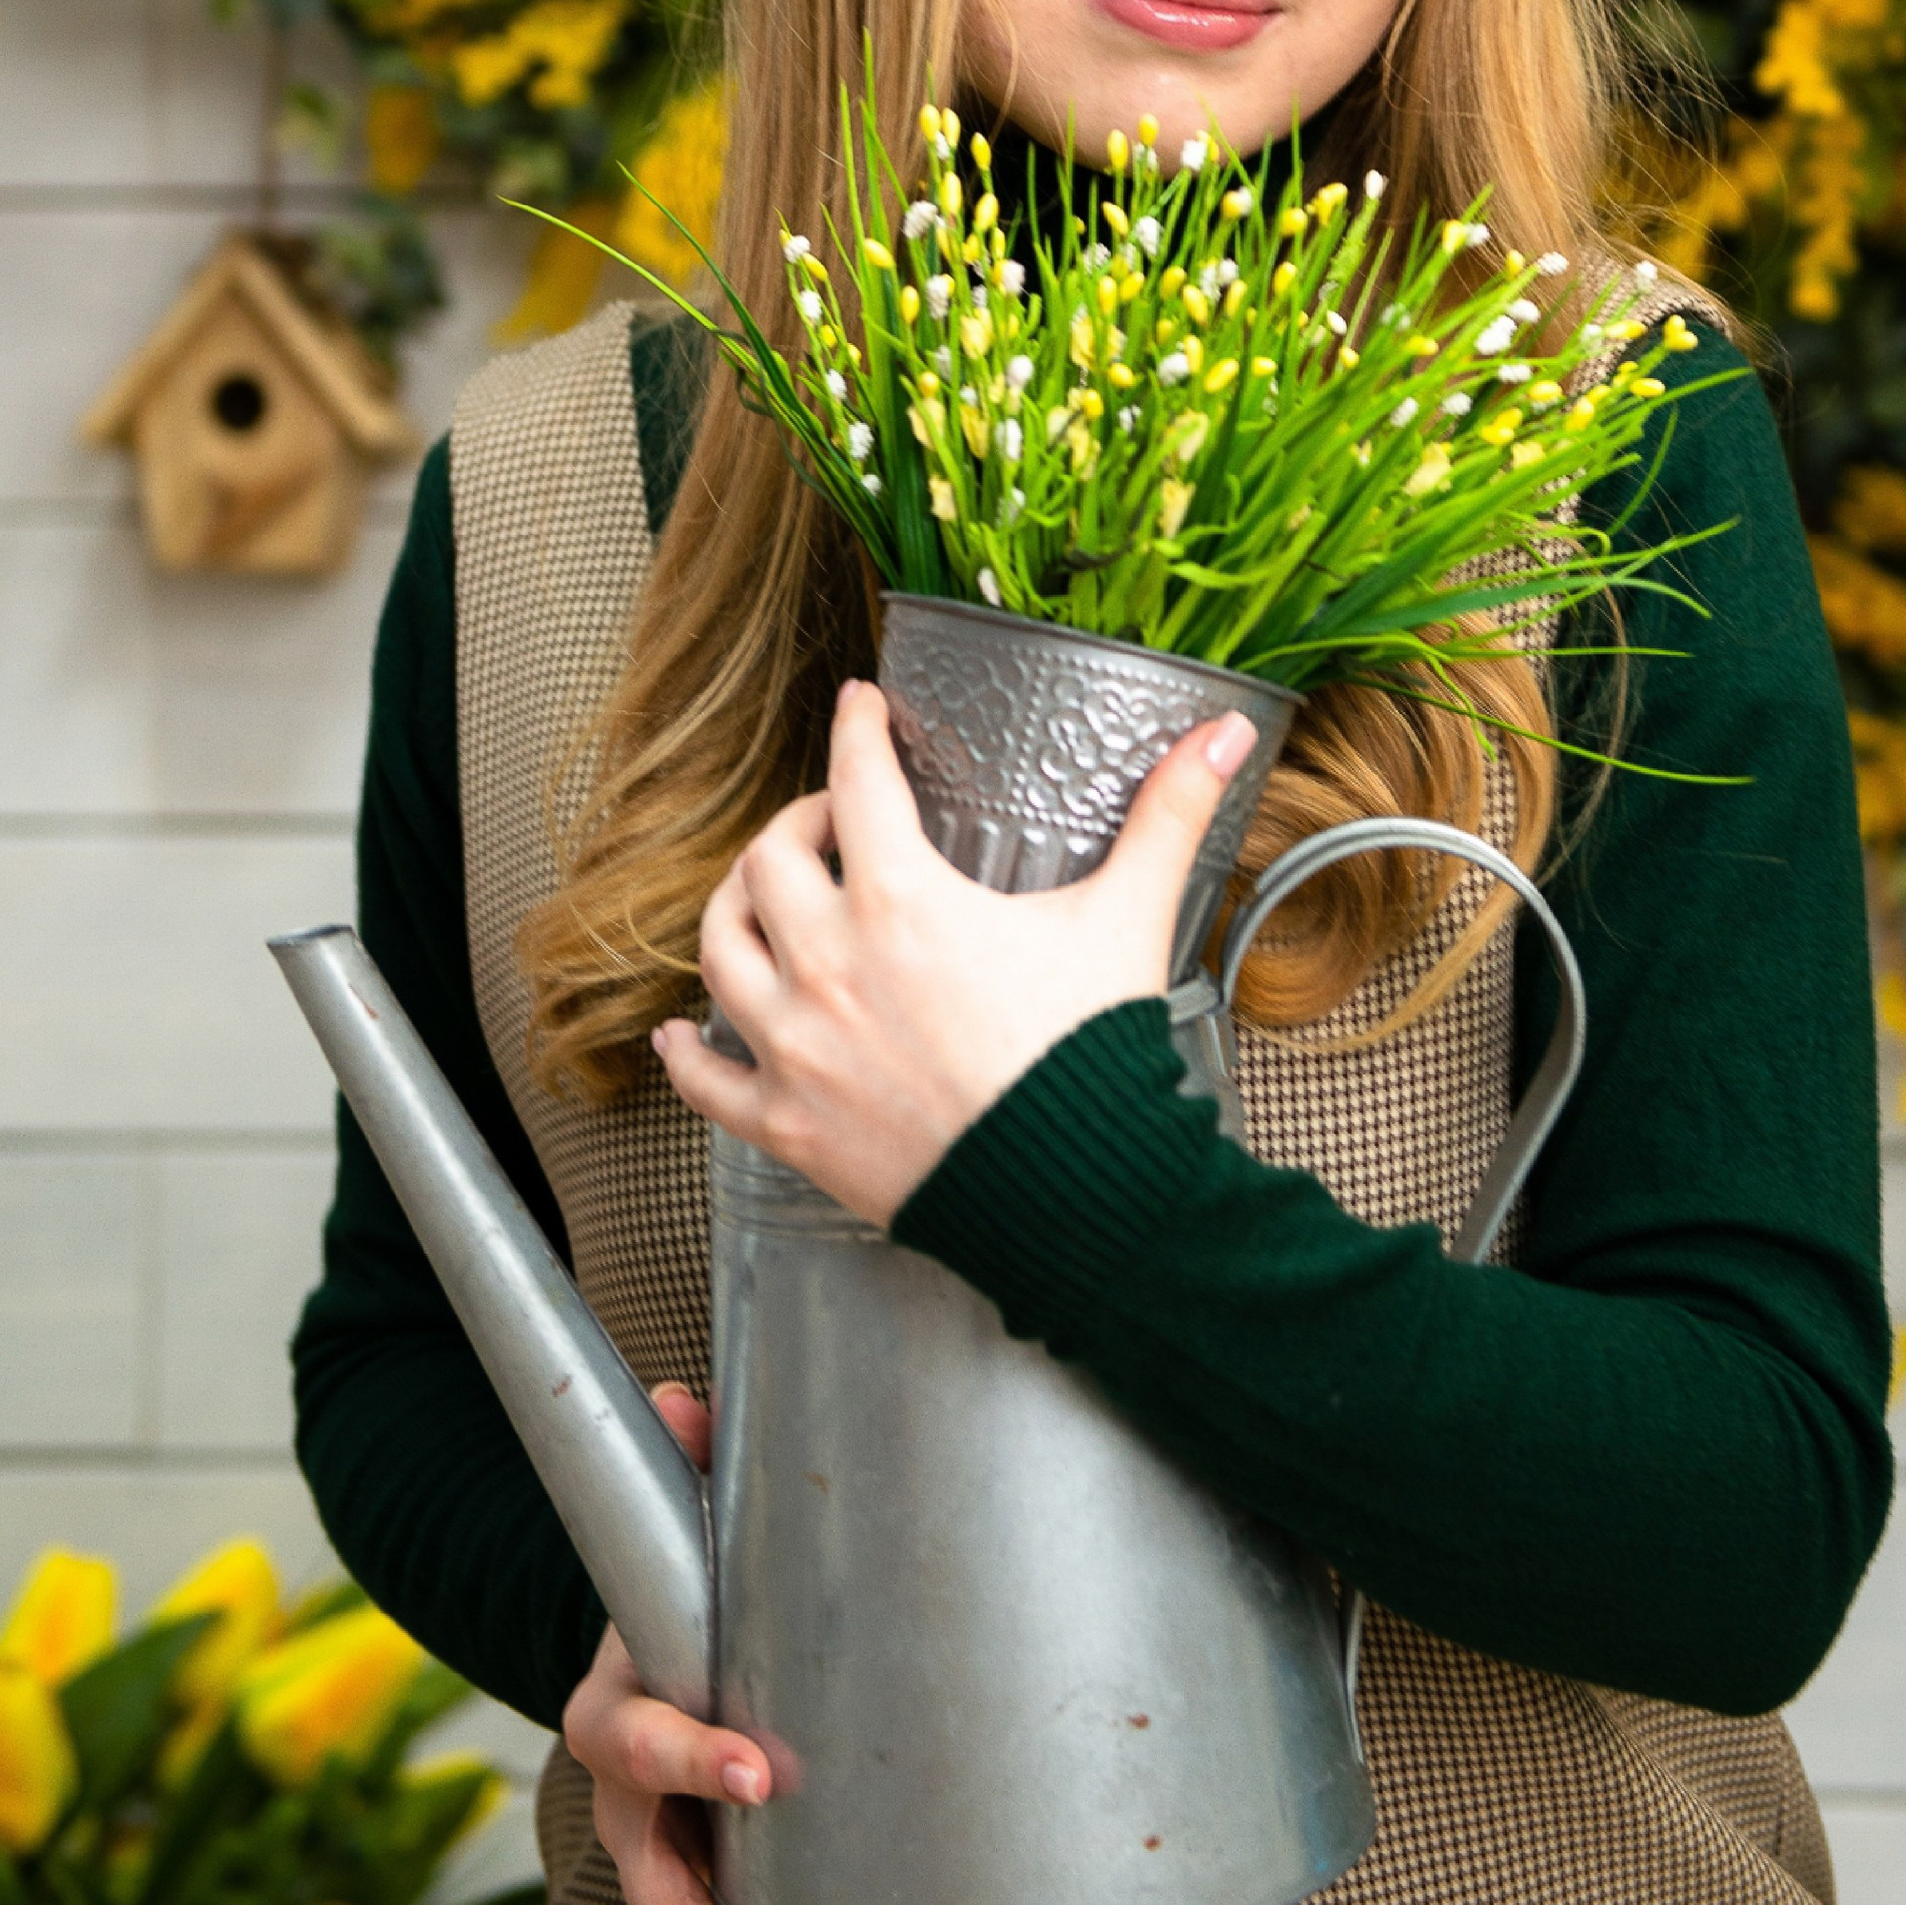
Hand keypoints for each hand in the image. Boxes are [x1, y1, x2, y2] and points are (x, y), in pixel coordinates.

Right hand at [561, 1386, 797, 1904]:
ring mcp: (656, 1847)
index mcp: (616, 1707)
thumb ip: (689, 1469)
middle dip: (712, 1897)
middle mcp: (626, 1795)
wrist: (654, 1663)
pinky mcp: (696, 1878)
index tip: (760, 1774)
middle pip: (648, 1870)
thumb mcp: (679, 1538)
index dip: (692, 1759)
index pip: (638, 1742)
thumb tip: (681, 1399)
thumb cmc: (682, 1602)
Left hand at [654, 678, 1255, 1224]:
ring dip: (734, 910)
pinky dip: (686, 1051)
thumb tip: (1225, 736)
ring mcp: (798, 1046)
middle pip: (769, 860)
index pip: (857, 782)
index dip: (856, 730)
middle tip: (835, 822)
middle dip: (799, 825)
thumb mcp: (1126, 920)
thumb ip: (1168, 817)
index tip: (859, 708)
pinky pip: (707, 1080)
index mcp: (902, 903)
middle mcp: (829, 965)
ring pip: (720, 950)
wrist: (1071, 1197)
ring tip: (762, 897)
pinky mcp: (789, 1124)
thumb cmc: (1087, 1060)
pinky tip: (680, 1031)